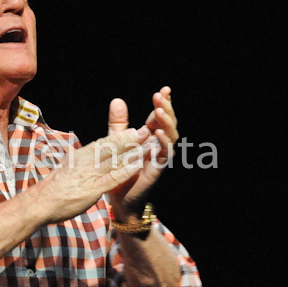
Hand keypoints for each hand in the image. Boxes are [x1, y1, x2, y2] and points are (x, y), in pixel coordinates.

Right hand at [36, 128, 148, 224]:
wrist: (41, 203)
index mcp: (80, 156)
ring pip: (115, 160)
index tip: (132, 130)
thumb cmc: (52, 188)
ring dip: (133, 152)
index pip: (102, 144)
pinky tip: (137, 166)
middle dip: (130, 139)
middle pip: (111, 147)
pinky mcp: (92, 189)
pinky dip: (126, 170)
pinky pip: (112, 178)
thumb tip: (82, 155)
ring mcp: (90, 174)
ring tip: (148, 144)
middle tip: (146, 130)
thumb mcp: (66, 168)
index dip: (119, 137)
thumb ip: (77, 162)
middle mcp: (86, 161)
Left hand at [108, 86, 178, 219]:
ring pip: (170, 136)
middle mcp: (158, 145)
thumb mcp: (117, 140)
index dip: (164, 102)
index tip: (164, 89)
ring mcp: (160, 156)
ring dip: (166, 122)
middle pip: (168, 123)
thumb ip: (118, 122)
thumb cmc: (120, 169)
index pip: (159, 116)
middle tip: (161, 95)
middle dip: (166, 108)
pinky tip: (157, 132)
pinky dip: (162, 142)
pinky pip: (164, 154)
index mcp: (150, 136)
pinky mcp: (157, 169)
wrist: (119, 198)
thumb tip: (117, 99)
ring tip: (159, 110)